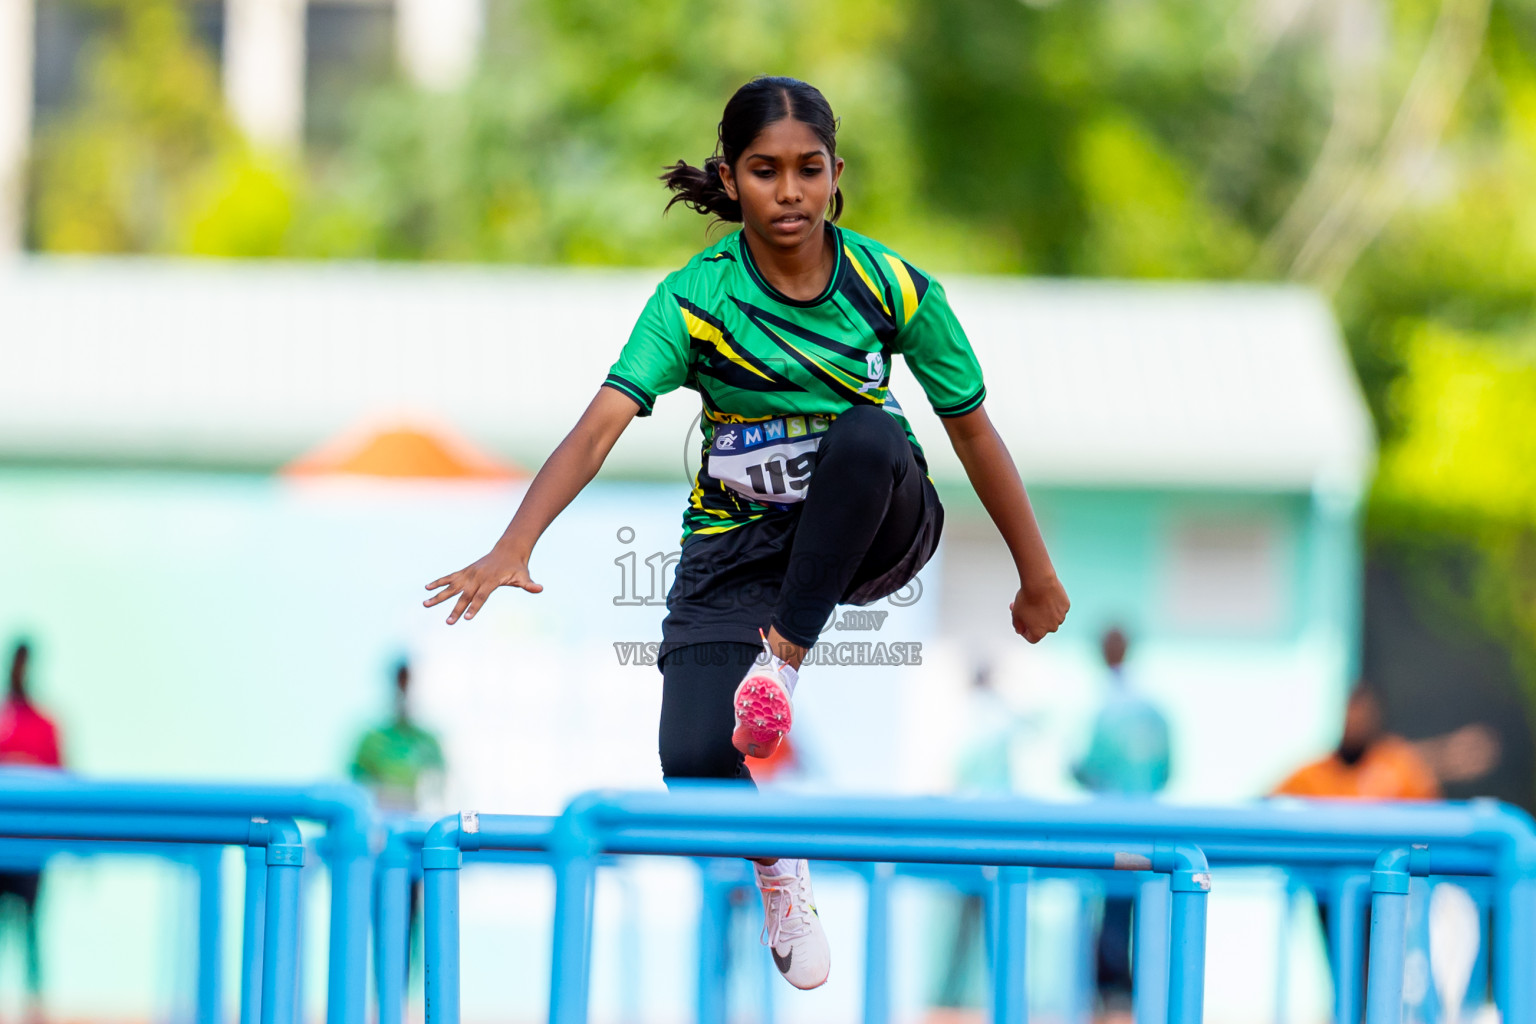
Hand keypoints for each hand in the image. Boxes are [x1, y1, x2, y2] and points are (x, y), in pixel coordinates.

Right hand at [424, 547, 542, 623]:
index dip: (474, 607)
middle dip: (456, 609)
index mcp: (490, 580)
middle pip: (464, 595)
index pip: (481, 596)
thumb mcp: (523, 576)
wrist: (508, 550)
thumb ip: (528, 584)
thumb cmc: (517, 567)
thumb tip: (539, 588)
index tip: (466, 619)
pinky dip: (438, 582)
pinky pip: (449, 577)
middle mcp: (477, 577)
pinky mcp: (464, 571)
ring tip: (425, 604)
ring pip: (451, 586)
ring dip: (438, 595)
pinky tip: (426, 588)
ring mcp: (469, 573)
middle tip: (448, 622)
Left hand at [1009, 574, 1068, 642]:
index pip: (1032, 638)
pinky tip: (1046, 596)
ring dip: (1044, 612)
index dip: (1025, 631)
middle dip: (1034, 619)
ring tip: (1036, 600)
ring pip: (1051, 617)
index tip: (1022, 624)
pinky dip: (1053, 604)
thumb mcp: (1016, 614)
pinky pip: (1058, 608)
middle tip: (1027, 609)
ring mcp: (1060, 617)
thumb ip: (1017, 625)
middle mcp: (1052, 627)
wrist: (1039, 583)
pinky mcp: (1066, 606)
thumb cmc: (1028, 598)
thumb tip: (1020, 629)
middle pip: (1041, 627)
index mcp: (1039, 632)